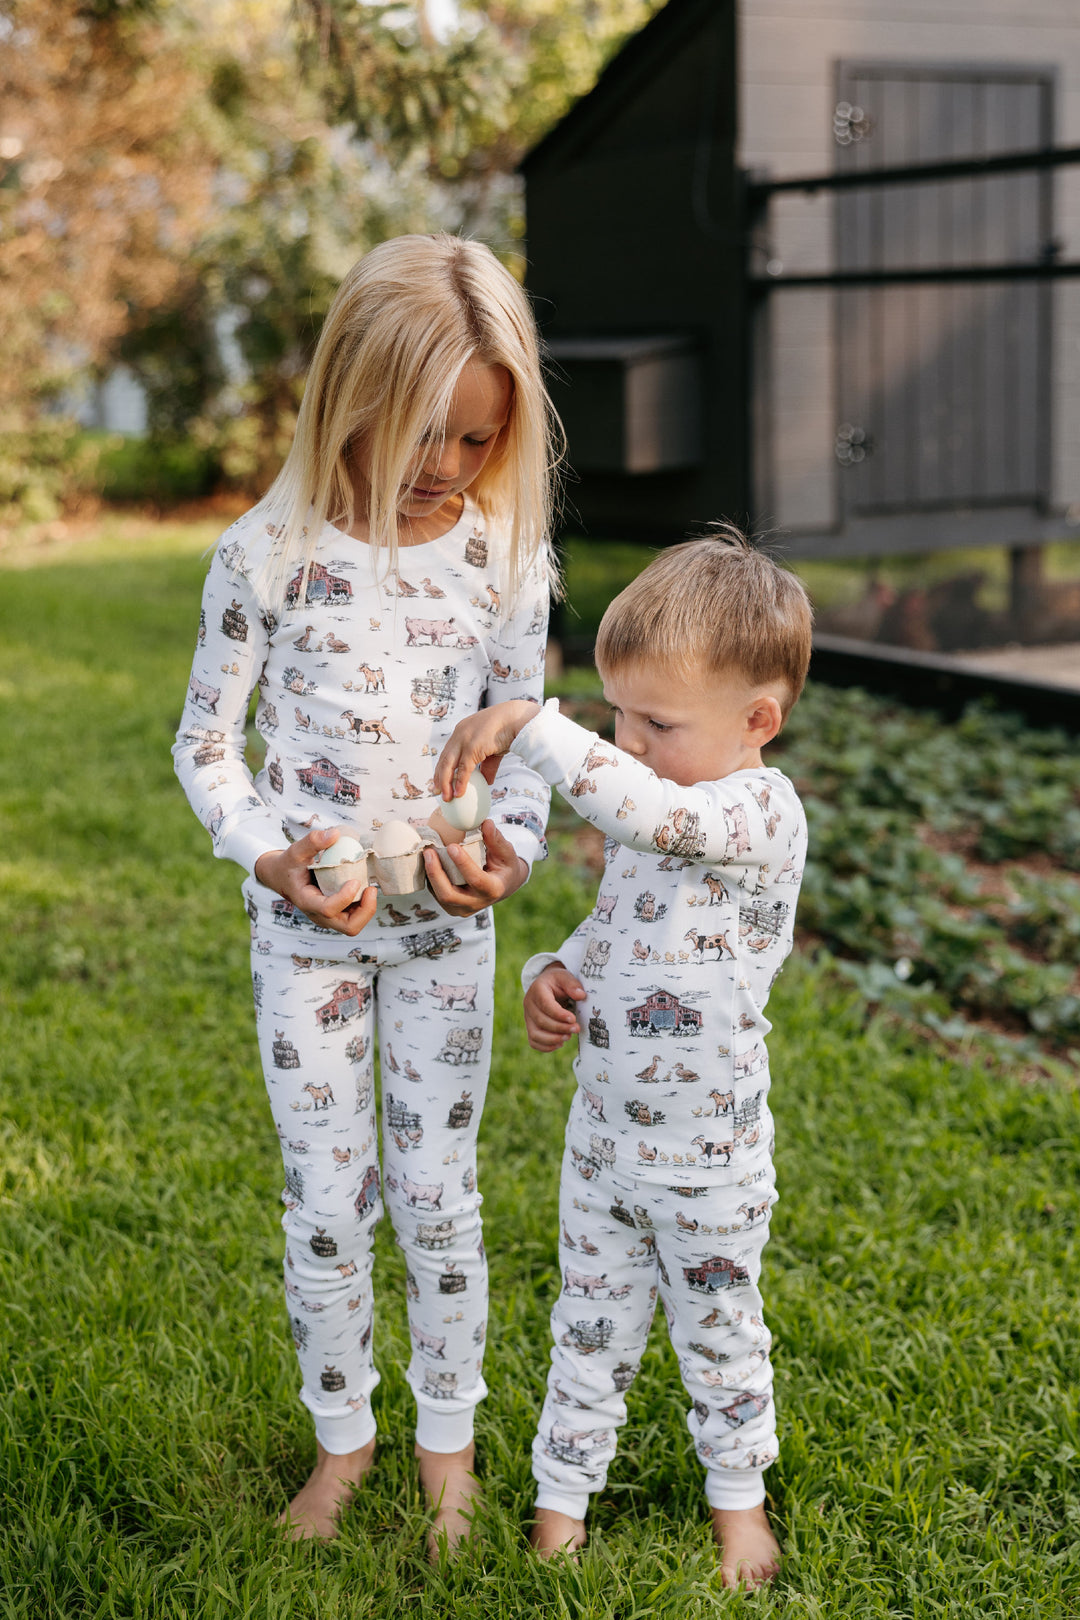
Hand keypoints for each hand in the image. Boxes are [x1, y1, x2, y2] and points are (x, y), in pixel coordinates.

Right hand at [254, 828, 378, 936]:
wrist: (282, 877)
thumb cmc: (288, 865)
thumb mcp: (295, 851)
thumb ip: (312, 841)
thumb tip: (335, 834)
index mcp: (307, 901)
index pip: (328, 909)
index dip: (344, 898)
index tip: (354, 881)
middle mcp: (319, 914)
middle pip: (348, 927)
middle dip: (365, 911)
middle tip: (371, 889)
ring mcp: (328, 917)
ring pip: (354, 925)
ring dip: (367, 909)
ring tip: (370, 888)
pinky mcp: (336, 913)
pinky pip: (355, 916)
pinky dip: (364, 906)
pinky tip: (365, 887)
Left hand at [422, 818, 529, 917]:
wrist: (502, 886)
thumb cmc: (504, 866)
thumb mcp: (506, 853)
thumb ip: (496, 839)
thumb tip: (486, 823)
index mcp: (493, 889)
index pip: (476, 880)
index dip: (463, 864)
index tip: (452, 846)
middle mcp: (476, 903)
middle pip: (449, 894)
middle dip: (436, 873)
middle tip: (429, 851)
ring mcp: (462, 908)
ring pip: (440, 896)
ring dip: (430, 875)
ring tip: (427, 853)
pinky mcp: (452, 907)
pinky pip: (436, 895)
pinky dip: (431, 879)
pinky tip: (429, 862)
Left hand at [433, 699, 539, 798]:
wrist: (517, 719)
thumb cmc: (508, 731)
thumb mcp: (493, 750)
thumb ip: (487, 766)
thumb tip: (486, 782)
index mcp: (462, 731)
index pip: (447, 752)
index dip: (442, 767)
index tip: (440, 780)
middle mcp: (459, 734)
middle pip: (443, 759)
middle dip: (438, 776)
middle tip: (436, 792)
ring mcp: (464, 740)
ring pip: (448, 765)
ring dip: (445, 783)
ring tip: (445, 798)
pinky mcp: (472, 747)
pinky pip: (463, 769)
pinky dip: (460, 783)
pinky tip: (458, 794)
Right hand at [523, 962, 586, 1050]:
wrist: (547, 985)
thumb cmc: (557, 981)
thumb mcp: (565, 976)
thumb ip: (572, 984)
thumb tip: (581, 995)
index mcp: (537, 990)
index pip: (545, 1005)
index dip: (559, 1014)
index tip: (573, 1019)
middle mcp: (529, 1004)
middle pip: (541, 1021)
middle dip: (560, 1028)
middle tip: (576, 1028)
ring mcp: (528, 1017)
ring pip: (535, 1034)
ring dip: (552, 1039)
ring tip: (568, 1037)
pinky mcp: (530, 1027)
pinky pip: (534, 1042)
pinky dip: (546, 1047)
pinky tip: (560, 1043)